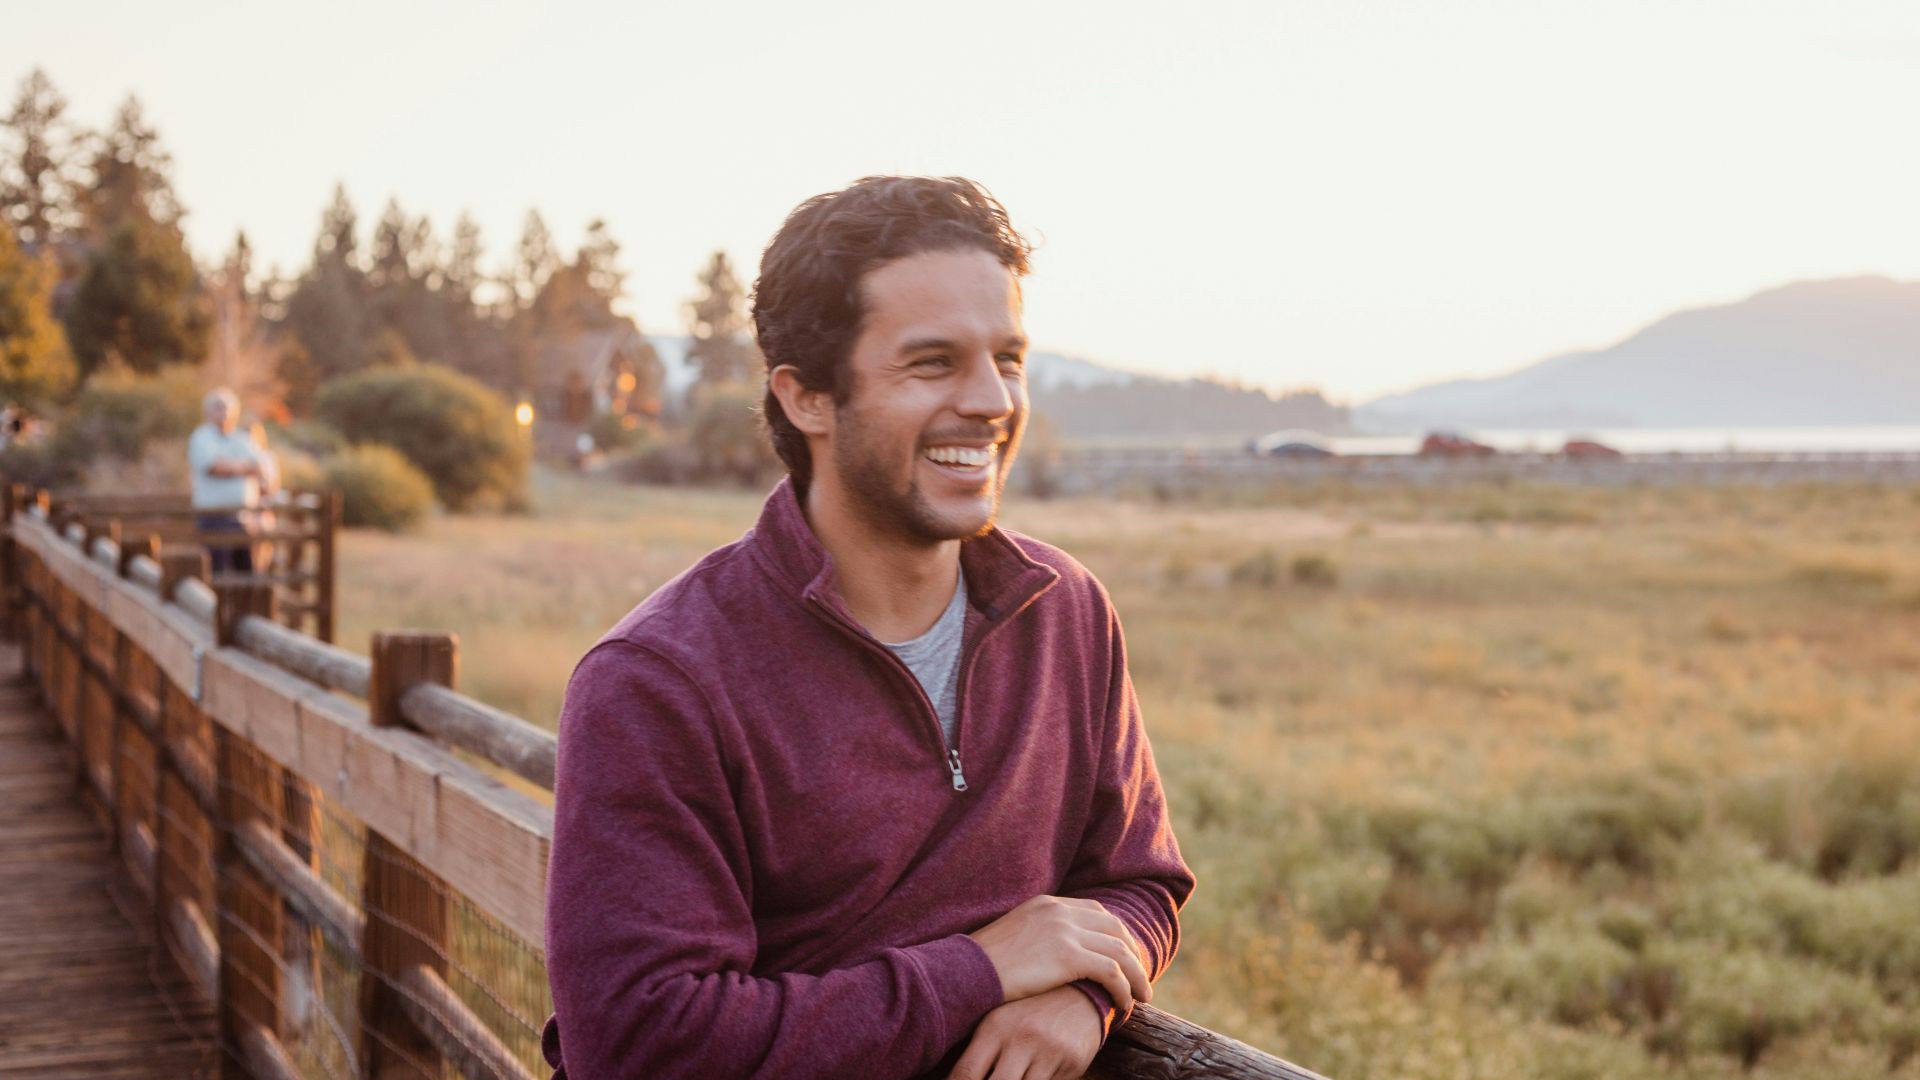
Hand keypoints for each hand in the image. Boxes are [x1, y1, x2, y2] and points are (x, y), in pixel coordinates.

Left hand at [949, 984, 1102, 1079]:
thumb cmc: (1029, 1012)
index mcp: (995, 1027)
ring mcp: (1048, 1051)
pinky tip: (1032, 1074)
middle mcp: (1021, 1038)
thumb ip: (978, 1053)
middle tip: (993, 1078)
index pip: (966, 1074)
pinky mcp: (1072, 1062)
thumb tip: (956, 1079)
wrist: (1081, 992)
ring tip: (1012, 1074)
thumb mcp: (1000, 1021)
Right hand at [968, 895, 1149, 1009]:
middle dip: (1133, 953)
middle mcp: (1059, 910)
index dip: (1116, 936)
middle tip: (1140, 978)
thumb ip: (1038, 936)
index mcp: (1047, 903)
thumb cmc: (982, 964)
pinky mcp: (1067, 955)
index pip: (1096, 913)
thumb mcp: (1013, 937)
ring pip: (1119, 950)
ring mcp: (1064, 930)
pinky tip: (1124, 1004)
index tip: (1124, 957)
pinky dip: (1124, 988)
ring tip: (1142, 997)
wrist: (966, 971)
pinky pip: (1111, 971)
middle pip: (1115, 928)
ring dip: (1136, 975)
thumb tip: (1053, 956)